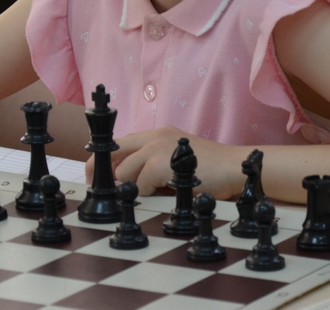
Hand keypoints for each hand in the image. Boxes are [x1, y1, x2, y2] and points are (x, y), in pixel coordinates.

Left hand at [108, 126, 245, 199]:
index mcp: (158, 134)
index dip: (106, 159)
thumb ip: (155, 167)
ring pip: (124, 171)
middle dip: (98, 168)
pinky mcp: (161, 163)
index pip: (121, 142)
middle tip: (95, 186)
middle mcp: (155, 136)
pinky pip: (141, 184)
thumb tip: (129, 185)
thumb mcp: (178, 162)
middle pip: (113, 149)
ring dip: (130, 187)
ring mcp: (157, 148)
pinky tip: (163, 195)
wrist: (235, 167)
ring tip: (144, 195)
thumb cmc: (211, 169)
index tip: (98, 174)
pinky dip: (147, 193)